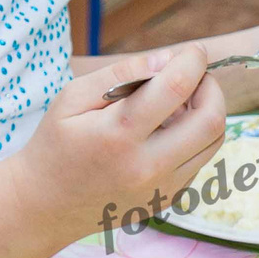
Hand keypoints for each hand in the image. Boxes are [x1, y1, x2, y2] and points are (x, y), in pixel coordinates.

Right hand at [15, 46, 225, 239]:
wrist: (45, 206)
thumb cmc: (55, 145)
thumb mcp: (73, 97)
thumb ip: (121, 74)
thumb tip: (167, 60)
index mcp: (119, 135)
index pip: (176, 87)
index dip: (192, 60)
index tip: (192, 51)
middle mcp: (147, 166)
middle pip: (211, 120)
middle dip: (211, 87)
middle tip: (194, 76)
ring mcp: (161, 188)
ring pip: (213, 142)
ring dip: (207, 112)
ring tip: (179, 102)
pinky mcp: (167, 199)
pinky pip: (199, 160)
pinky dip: (193, 137)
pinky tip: (165, 130)